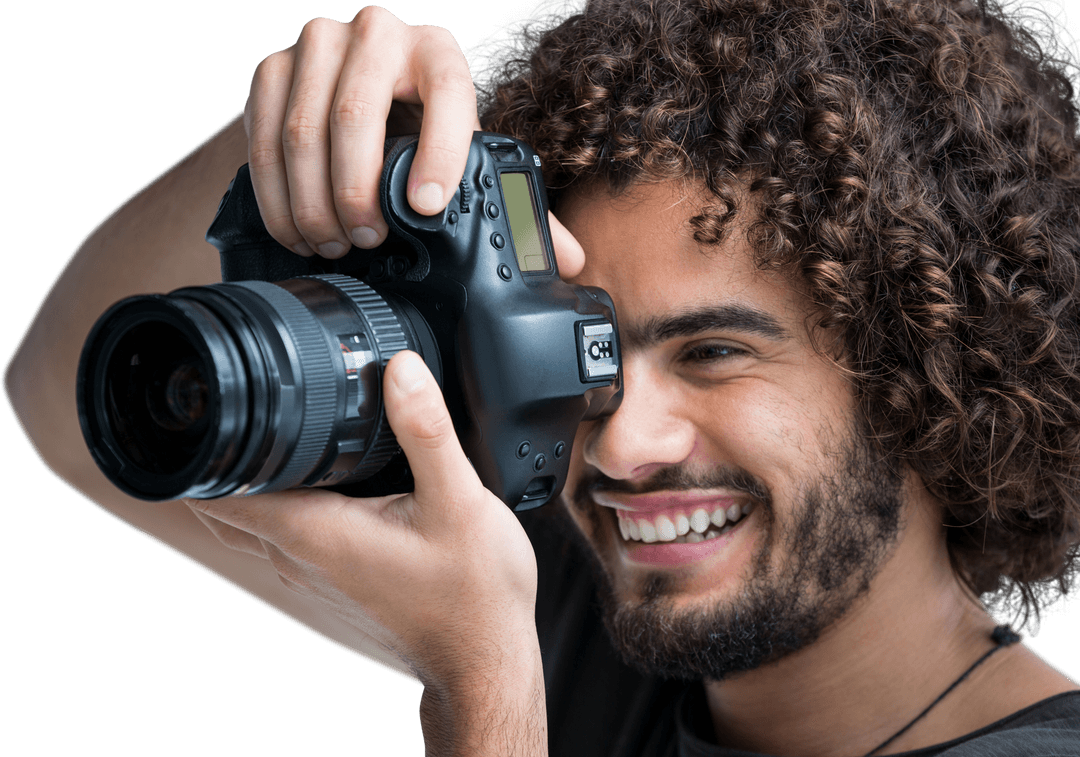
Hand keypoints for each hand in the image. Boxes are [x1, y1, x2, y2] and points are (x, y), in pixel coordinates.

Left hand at [185, 350, 539, 685]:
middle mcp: (299, 558)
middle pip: (227, 503)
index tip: (214, 407)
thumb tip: (402, 370)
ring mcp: (312, 576)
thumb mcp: (459, 500)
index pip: (221, 490)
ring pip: (257, 519)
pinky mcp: (332, 584)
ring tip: (283, 437)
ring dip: (256, 480)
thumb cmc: (472, 595)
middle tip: (245, 410)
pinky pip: (288, 536)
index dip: (207, 445)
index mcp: (315, 533)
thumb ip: (426, 429)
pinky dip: (287, 505)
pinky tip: (326, 484)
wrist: (484, 658)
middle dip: (223, 457)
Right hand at [243, 7, 584, 277]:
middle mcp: (378, 35)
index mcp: (438, 53)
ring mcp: (318, 46)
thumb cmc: (422, 134)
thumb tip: (570, 259)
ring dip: (314, 202)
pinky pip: (262, 137)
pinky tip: (298, 229)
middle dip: (357, 193)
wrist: (359, 102)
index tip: (427, 207)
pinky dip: (277, 195)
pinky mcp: (271, 69)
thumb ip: (514, 203)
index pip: (445, 95)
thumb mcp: (467, 158)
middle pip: (355, 115)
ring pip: (303, 130)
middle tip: (368, 241)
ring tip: (334, 243)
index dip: (438, 154)